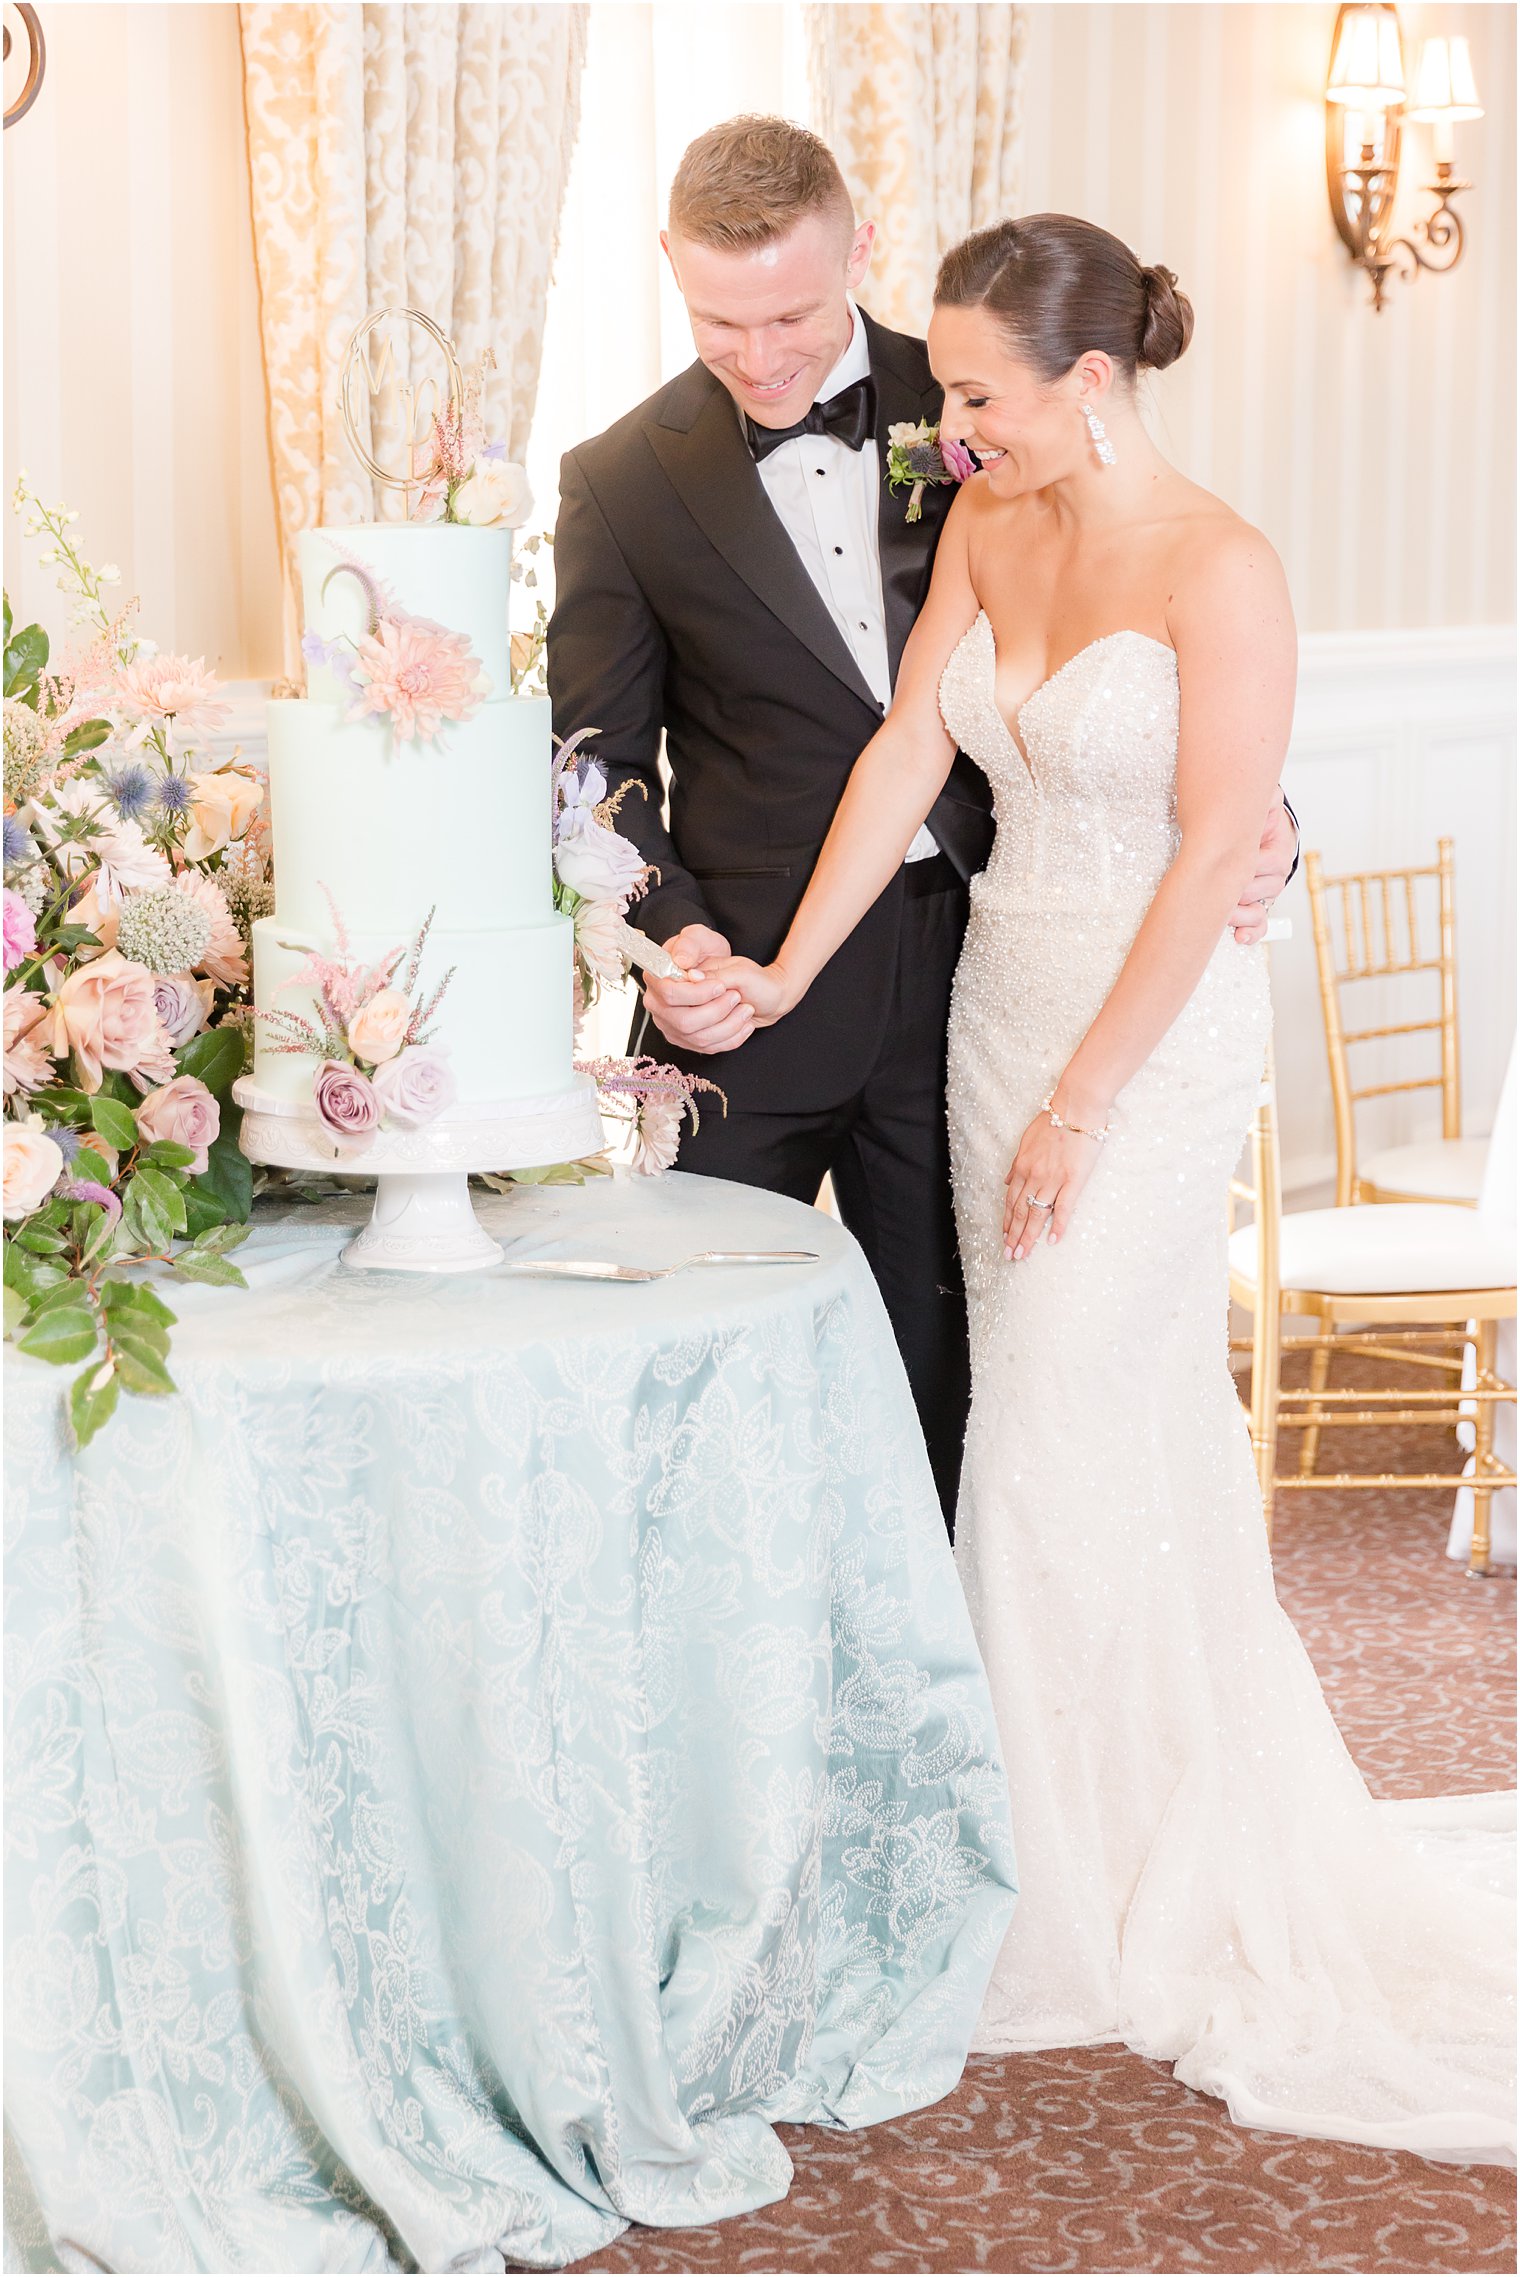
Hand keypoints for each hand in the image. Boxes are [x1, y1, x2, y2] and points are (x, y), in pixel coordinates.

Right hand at [642, 927, 754, 1055]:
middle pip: (683, 1021)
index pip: (668, 994)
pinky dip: (732, 1037)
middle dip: (715, 1010)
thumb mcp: (702, 938)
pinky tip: (744, 1023)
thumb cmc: (713, 955)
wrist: (731, 976)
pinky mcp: (687, 1041)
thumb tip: (682, 961)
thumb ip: (690, 943)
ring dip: (728, 1024)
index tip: (719, 985)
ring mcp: (672, 1027)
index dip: (696, 994)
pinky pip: (710, 1048)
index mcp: (657, 979)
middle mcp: (659, 1006)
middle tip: (735, 996)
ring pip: (699, 1038)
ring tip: (745, 1008)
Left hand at [1002, 1106, 1104, 1257]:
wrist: (1076, 1107)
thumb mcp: (1027, 1139)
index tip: (1004, 1237)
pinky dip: (1057, 1226)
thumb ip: (1017, 1163)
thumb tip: (1007, 1181)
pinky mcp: (1073, 1180)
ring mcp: (1053, 1179)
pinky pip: (1063, 1208)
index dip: (1007, 1221)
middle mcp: (1034, 1176)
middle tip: (1009, 1255)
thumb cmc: (1053, 1119)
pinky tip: (1052, 1240)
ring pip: (1037, 1214)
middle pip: (1020, 1211)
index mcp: (1022, 1166)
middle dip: (1013, 1236)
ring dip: (1028, 1236)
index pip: (1011, 1200)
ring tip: (1022, 1254)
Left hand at [1229, 793, 1296, 944]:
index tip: (1227, 862)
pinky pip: (1259, 924)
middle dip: (1237, 890)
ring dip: (1238, 912)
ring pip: (1258, 908)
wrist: (1248, 827)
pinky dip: (1251, 932)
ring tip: (1220, 910)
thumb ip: (1266, 799)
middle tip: (1214, 887)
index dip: (1247, 865)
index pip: (1269, 862)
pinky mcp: (1257, 905)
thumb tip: (1269, 798)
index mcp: (1277, 847)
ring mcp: (1266, 891)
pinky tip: (1239, 937)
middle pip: (1260, 889)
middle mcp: (1276, 872)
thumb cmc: (1248, 816)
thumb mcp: (1261, 802)